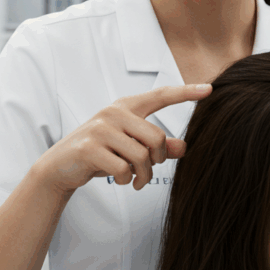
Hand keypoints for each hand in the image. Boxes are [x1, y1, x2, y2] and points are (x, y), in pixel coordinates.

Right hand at [35, 84, 211, 195]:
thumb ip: (157, 147)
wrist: (60, 167)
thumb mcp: (128, 148)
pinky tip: (120, 180)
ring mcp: (100, 129)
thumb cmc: (98, 154)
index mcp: (125, 107)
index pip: (160, 96)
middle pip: (156, 138)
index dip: (185, 92)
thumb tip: (183, 147)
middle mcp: (113, 113)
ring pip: (142, 157)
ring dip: (142, 176)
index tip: (209, 89)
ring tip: (134, 181)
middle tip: (147, 172)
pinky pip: (123, 169)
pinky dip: (126, 180)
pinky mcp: (90, 148)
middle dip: (157, 162)